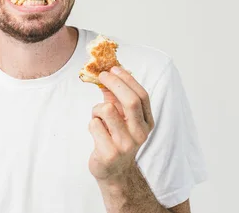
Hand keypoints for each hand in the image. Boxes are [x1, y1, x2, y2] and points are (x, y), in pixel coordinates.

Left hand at [88, 66, 154, 182]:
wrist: (114, 171)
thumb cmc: (116, 138)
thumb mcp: (121, 117)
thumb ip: (116, 97)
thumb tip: (107, 73)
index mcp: (147, 123)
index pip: (142, 96)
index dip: (127, 79)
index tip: (115, 68)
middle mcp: (140, 133)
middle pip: (130, 101)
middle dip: (114, 83)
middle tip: (102, 75)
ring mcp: (125, 144)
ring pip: (107, 109)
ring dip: (97, 108)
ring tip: (99, 118)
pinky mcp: (109, 153)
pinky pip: (94, 124)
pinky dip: (92, 123)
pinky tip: (97, 133)